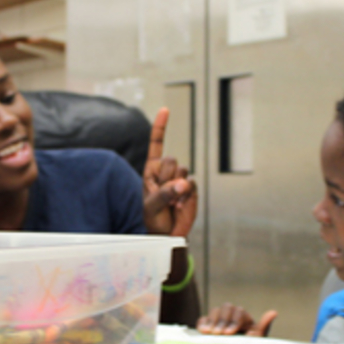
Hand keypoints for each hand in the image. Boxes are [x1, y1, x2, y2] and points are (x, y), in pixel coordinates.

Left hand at [143, 108, 197, 236]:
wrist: (168, 234)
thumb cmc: (153, 219)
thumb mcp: (151, 206)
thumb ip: (165, 194)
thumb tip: (184, 184)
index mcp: (151, 170)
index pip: (156, 144)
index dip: (160, 127)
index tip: (165, 110)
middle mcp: (166, 172)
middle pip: (171, 160)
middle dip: (167, 178)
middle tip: (163, 196)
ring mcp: (180, 179)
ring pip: (183, 171)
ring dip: (177, 189)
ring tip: (170, 203)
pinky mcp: (191, 189)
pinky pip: (192, 184)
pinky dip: (187, 196)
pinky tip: (179, 205)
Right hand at [196, 303, 277, 335]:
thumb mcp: (258, 340)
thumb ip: (263, 327)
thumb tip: (274, 312)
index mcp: (245, 318)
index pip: (239, 312)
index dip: (234, 321)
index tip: (229, 333)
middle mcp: (232, 316)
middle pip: (226, 307)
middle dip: (223, 321)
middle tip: (219, 334)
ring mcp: (220, 320)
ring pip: (215, 311)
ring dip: (213, 321)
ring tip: (211, 333)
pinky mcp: (208, 326)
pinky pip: (203, 319)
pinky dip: (202, 323)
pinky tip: (203, 331)